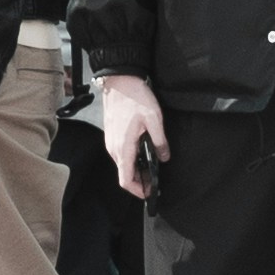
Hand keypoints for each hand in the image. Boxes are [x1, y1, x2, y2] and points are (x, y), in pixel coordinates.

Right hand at [96, 71, 168, 197]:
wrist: (119, 80)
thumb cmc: (134, 98)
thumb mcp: (154, 119)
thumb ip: (160, 141)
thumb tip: (164, 158)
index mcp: (123, 147)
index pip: (125, 180)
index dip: (138, 191)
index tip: (150, 194)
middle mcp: (113, 148)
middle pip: (124, 174)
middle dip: (139, 181)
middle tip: (156, 180)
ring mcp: (111, 141)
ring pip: (122, 164)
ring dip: (136, 170)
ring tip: (152, 167)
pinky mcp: (112, 135)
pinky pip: (121, 154)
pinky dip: (131, 159)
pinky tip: (143, 152)